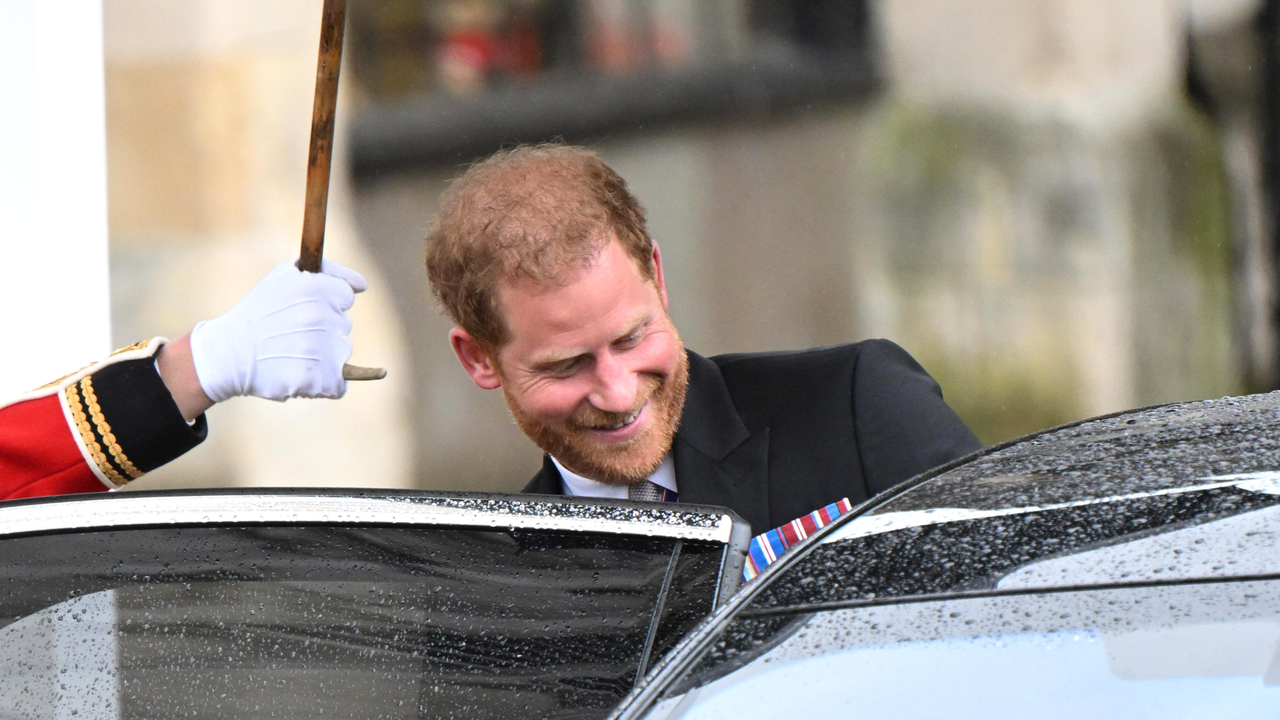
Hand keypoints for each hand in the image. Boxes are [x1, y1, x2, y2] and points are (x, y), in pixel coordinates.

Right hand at [189, 260, 367, 402]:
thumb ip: (326, 271)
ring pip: (342, 354)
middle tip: (291, 335)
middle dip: (324, 331)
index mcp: (314, 287)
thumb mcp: (284, 275)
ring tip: (292, 355)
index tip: (307, 311)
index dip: (328, 304)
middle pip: (343, 327)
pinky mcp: (315, 379)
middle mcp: (320, 316)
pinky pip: (338, 386)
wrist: (227, 354)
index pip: (345, 297)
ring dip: (325, 357)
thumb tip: (362, 286)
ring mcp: (319, 349)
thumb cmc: (258, 312)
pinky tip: (300, 375)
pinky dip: (324, 385)